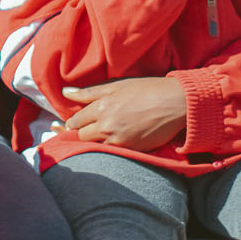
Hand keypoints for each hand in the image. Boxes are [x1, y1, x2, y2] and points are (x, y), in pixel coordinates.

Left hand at [59, 77, 186, 151]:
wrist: (176, 103)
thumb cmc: (147, 90)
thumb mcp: (117, 86)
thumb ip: (88, 92)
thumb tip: (65, 93)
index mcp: (101, 107)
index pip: (75, 121)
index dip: (73, 122)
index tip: (74, 123)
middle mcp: (107, 126)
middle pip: (82, 137)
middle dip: (82, 133)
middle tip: (88, 129)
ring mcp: (119, 140)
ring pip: (95, 147)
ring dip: (96, 142)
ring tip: (105, 134)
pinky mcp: (131, 151)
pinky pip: (112, 153)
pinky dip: (110, 148)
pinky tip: (116, 140)